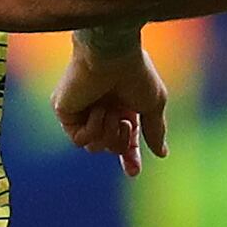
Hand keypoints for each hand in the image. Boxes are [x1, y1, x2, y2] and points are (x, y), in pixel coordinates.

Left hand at [52, 43, 168, 176]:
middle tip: (125, 122)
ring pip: (94, 147)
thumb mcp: (153, 104)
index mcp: (122, 105)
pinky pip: (79, 140)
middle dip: (121, 141)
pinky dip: (92, 128)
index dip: (129, 157)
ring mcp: (81, 110)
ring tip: (111, 111)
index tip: (133, 172)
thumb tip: (162, 153)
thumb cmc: (135, 73)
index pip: (123, 140)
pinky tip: (97, 109)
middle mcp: (101, 108)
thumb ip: (154, 130)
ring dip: (107, 133)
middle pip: (110, 147)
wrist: (112, 54)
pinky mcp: (64, 111)